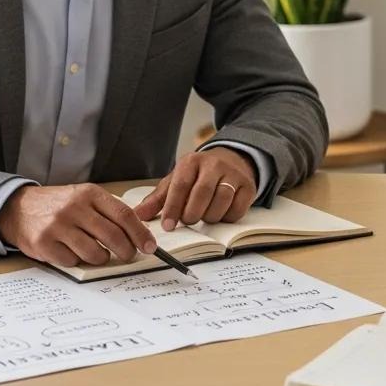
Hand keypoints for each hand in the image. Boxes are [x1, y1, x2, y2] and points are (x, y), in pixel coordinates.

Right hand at [0, 184, 156, 268]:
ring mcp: (58, 226)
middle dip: (126, 250)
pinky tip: (73, 252)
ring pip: (94, 252)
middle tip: (129, 255)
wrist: (19, 208)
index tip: (149, 246)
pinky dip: (78, 261)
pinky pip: (72, 261)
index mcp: (90, 194)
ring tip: (99, 254)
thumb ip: (108, 211)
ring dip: (102, 258)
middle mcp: (75, 208)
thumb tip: (138, 233)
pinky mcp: (44, 243)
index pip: (124, 215)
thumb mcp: (85, 197)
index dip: (140, 233)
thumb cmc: (60, 205)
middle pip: (112, 235)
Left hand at [133, 147, 257, 229]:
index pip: (180, 185)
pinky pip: (237, 209)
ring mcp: (233, 174)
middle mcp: (214, 164)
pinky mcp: (248, 186)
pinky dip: (226, 217)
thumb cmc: (198, 175)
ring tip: (204, 215)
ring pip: (221, 202)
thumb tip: (137, 215)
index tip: (167, 225)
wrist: (231, 160)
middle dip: (192, 214)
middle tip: (188, 221)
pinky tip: (220, 213)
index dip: (173, 207)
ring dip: (209, 216)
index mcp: (192, 161)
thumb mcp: (176, 181)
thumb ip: (158, 199)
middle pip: (202, 193)